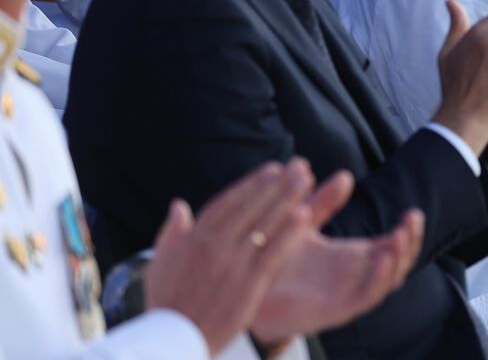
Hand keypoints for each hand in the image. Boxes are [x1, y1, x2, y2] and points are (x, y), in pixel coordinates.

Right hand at [145, 162, 315, 354]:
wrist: (172, 341)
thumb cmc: (166, 303)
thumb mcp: (161, 263)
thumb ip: (172, 232)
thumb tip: (179, 205)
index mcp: (195, 238)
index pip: (228, 202)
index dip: (252, 184)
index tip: (272, 170)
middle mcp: (216, 245)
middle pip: (251, 206)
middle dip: (276, 184)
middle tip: (298, 167)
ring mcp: (234, 263)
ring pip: (265, 223)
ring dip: (288, 199)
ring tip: (306, 180)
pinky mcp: (249, 283)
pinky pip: (274, 252)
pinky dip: (290, 233)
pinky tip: (306, 215)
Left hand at [251, 169, 424, 341]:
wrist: (239, 287)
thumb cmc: (270, 256)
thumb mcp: (301, 222)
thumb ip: (323, 201)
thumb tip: (344, 175)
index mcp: (350, 259)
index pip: (391, 248)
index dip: (406, 233)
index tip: (413, 212)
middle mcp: (352, 278)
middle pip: (396, 264)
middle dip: (410, 243)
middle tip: (413, 219)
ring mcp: (344, 294)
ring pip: (386, 282)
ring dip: (399, 259)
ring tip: (402, 235)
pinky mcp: (332, 310)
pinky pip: (364, 297)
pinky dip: (379, 279)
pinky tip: (383, 256)